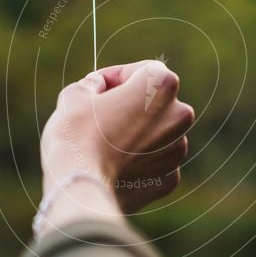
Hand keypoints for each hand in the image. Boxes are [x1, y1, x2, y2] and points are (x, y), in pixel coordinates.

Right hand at [40, 60, 193, 214]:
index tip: (98, 88)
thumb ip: (93, 83)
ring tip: (105, 144)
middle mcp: (179, 115)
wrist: (79, 186)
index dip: (116, 76)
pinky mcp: (169, 179)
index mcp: (162, 85)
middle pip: (154, 103)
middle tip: (101, 116)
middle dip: (131, 106)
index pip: (142, 71)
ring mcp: (176, 150)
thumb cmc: (77, 133)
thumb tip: (98, 87)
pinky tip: (114, 166)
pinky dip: (139, 163)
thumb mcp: (76, 94)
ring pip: (157, 135)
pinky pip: (154, 164)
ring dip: (137, 135)